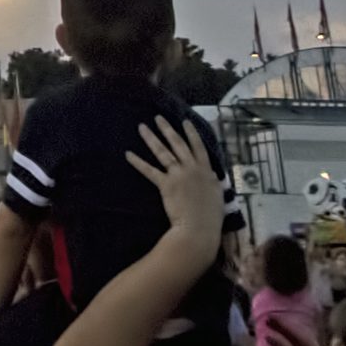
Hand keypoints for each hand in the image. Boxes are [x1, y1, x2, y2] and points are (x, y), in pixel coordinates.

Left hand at [124, 117, 220, 246]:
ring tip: (141, 127)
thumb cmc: (211, 217)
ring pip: (162, 152)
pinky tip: (128, 154)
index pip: (198, 147)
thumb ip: (211, 182)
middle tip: (158, 117)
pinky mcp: (165, 184)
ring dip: (151, 138)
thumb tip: (210, 176)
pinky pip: (149, 171)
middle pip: (178, 144)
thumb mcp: (217, 194)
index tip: (185, 121)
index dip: (191, 133)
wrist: (199, 228)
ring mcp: (178, 174)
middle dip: (167, 129)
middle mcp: (192, 168)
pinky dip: (138, 162)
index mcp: (206, 170)